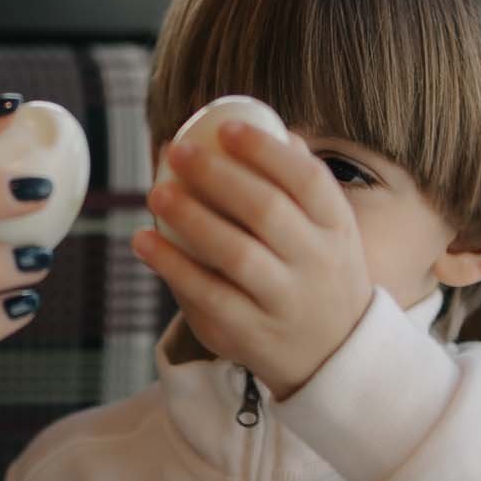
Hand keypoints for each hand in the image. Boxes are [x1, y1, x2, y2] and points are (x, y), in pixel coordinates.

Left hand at [133, 121, 372, 397]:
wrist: (334, 357)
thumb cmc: (318, 273)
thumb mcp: (326, 229)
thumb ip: (294, 182)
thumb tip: (249, 123)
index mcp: (336, 228)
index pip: (307, 181)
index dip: (266, 151)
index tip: (226, 127)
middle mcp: (316, 264)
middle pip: (266, 212)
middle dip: (218, 176)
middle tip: (178, 152)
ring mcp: (284, 302)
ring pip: (236, 255)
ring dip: (191, 218)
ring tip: (156, 192)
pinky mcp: (250, 334)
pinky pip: (207, 296)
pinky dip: (172, 266)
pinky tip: (144, 239)